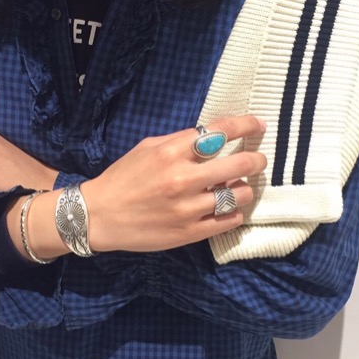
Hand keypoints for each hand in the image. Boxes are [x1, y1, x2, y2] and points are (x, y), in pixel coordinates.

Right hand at [82, 116, 266, 251]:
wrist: (99, 216)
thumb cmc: (123, 178)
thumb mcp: (147, 148)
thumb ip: (179, 141)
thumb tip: (212, 137)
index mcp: (171, 152)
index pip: (221, 132)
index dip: (247, 125)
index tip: (258, 126)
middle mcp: (183, 179)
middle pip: (240, 164)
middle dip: (256, 160)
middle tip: (257, 161)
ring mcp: (188, 208)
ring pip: (239, 195)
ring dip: (244, 189)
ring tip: (238, 188)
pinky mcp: (189, 233)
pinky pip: (229, 221)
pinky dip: (235, 212)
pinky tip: (228, 208)